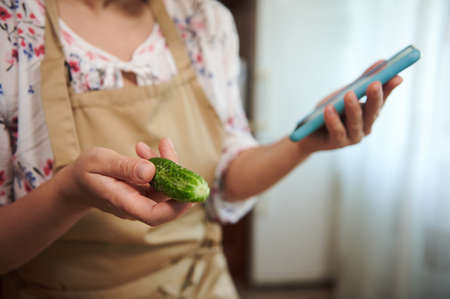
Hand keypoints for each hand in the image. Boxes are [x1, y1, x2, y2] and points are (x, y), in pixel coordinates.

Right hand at [57, 138, 191, 225]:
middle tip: (167, 147)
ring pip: (166, 186)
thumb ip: (124, 167)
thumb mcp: (100, 163)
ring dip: (167, 164)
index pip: (155, 215)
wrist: (77, 181)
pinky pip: (159, 180)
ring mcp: (142, 199)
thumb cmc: (85, 172)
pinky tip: (146, 149)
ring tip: (159, 143)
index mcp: (124, 203)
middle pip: (167, 198)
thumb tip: (150, 171)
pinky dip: (159, 164)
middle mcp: (136, 205)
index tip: (190, 192)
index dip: (176, 207)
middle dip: (176, 174)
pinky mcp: (144, 191)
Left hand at [302, 60, 402, 151]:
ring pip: (355, 122)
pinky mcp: (337, 143)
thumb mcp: (344, 93)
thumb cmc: (329, 111)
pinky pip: (337, 131)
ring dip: (353, 108)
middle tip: (375, 83)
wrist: (308, 133)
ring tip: (349, 94)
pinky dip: (333, 120)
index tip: (396, 76)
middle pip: (372, 112)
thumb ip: (362, 81)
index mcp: (369, 114)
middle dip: (375, 97)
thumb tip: (382, 62)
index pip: (382, 100)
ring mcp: (352, 137)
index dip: (389, 89)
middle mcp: (365, 127)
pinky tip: (329, 109)